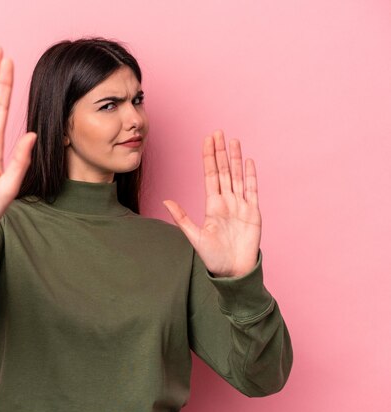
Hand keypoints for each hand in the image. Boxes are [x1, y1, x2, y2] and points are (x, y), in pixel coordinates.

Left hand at [164, 130, 260, 276]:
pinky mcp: (253, 212)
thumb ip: (182, 217)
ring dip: (236, 159)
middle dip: (221, 152)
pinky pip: (253, 190)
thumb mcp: (194, 236)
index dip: (209, 158)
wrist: (233, 271)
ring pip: (238, 176)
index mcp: (212, 205)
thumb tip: (166, 201)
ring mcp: (241, 205)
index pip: (210, 175)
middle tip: (218, 133)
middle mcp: (227, 202)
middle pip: (224, 171)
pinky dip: (251, 176)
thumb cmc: (213, 257)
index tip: (207, 141)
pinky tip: (249, 162)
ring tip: (234, 141)